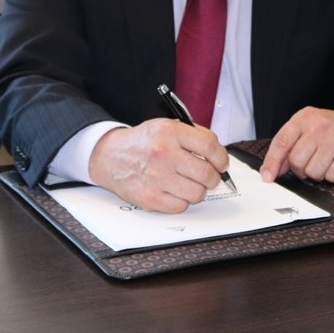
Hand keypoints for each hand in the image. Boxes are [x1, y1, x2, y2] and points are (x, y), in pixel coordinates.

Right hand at [87, 119, 228, 212]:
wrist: (110, 156)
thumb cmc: (143, 142)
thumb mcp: (167, 126)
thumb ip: (195, 135)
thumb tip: (219, 154)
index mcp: (170, 132)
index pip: (210, 146)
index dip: (222, 158)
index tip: (222, 164)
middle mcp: (163, 154)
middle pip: (206, 173)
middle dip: (214, 177)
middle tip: (210, 176)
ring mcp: (155, 178)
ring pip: (197, 193)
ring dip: (199, 190)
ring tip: (190, 183)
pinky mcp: (149, 198)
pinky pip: (181, 206)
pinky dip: (183, 201)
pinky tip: (175, 191)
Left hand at [259, 107, 333, 183]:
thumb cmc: (330, 130)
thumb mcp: (306, 129)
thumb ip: (287, 146)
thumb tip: (272, 171)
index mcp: (305, 118)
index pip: (282, 142)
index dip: (272, 162)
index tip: (268, 177)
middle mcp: (320, 126)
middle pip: (297, 162)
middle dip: (301, 168)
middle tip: (312, 160)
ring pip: (313, 173)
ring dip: (318, 173)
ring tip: (326, 160)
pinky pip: (332, 178)